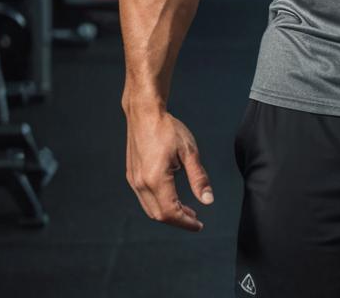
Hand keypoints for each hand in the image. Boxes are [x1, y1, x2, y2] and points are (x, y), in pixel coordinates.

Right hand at [124, 107, 214, 230]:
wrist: (144, 113)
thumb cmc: (167, 128)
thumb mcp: (189, 152)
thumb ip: (198, 178)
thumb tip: (208, 200)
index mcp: (156, 179)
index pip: (170, 213)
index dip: (185, 222)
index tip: (199, 225)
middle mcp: (141, 184)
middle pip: (159, 215)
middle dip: (178, 220)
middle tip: (195, 218)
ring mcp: (134, 180)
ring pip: (150, 208)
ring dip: (168, 213)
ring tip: (186, 209)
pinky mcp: (132, 175)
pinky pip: (144, 198)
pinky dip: (158, 203)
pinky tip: (171, 196)